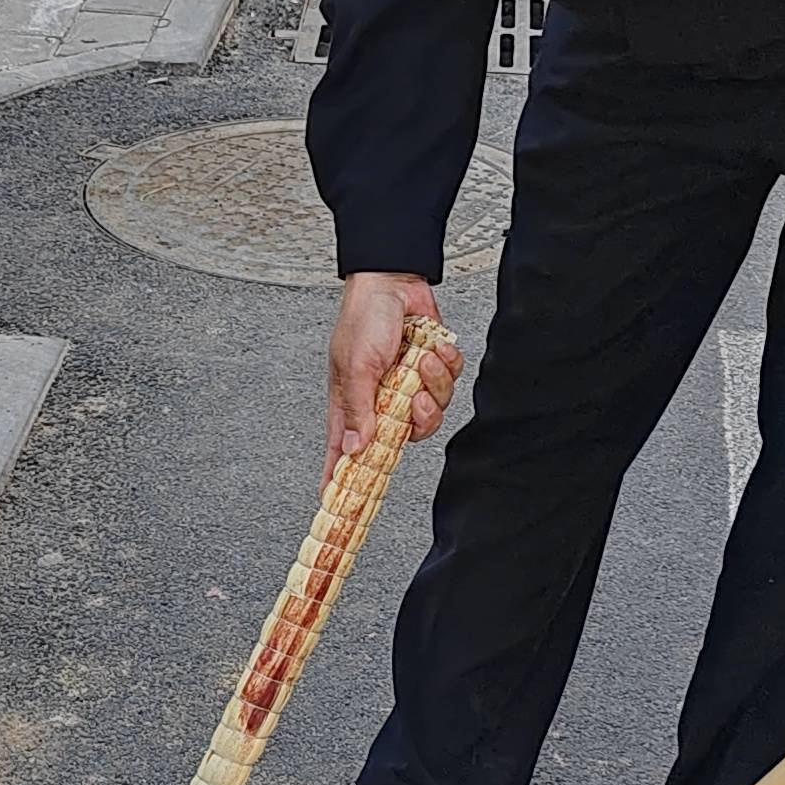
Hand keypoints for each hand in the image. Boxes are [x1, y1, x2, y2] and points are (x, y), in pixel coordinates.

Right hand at [326, 272, 459, 474]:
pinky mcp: (430, 371)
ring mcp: (406, 387)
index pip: (343, 450)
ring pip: (432, 412)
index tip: (335, 501)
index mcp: (352, 403)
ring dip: (433, 383)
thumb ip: (358, 409)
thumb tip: (357, 449)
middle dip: (416, 418)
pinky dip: (445, 365)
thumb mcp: (356, 366)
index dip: (339, 476)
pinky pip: (449, 385)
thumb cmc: (364, 319)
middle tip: (412, 396)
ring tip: (420, 359)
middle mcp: (380, 400)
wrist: (394, 282)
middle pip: (403, 437)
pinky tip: (431, 347)